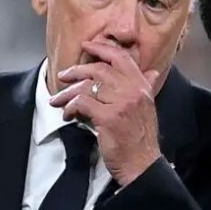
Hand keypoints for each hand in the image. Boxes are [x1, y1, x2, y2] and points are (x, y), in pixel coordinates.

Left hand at [49, 41, 161, 185]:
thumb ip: (147, 87)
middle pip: (99, 69)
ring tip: (58, 100)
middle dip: (76, 71)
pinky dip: (70, 108)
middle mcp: (133, 91)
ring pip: (87, 86)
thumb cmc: (141, 138)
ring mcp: (121, 103)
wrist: (142, 164)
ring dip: (68, 92)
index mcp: (142, 86)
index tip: (86, 45)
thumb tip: (152, 72)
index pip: (121, 57)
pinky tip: (67, 115)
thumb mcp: (148, 108)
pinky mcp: (108, 117)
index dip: (101, 48)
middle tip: (63, 76)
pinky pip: (82, 103)